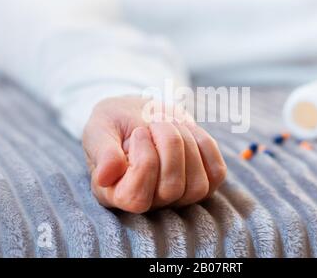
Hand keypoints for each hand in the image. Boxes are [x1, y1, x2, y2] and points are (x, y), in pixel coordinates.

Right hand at [82, 96, 226, 212]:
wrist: (139, 113)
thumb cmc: (115, 122)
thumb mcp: (100, 129)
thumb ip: (102, 152)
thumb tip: (105, 176)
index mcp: (115, 194)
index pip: (136, 198)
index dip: (144, 162)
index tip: (138, 133)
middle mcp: (148, 203)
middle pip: (171, 189)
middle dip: (169, 145)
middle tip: (155, 122)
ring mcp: (177, 197)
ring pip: (197, 187)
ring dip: (188, 145)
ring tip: (171, 125)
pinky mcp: (201, 183)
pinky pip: (216, 174)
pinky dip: (206, 146)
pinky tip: (189, 130)